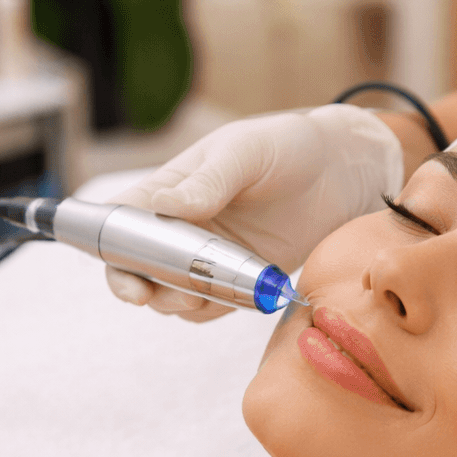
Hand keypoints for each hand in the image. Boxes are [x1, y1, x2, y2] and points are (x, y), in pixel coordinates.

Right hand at [104, 105, 403, 320]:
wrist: (343, 170)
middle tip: (174, 296)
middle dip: (145, 290)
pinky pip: (211, 304)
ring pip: (171, 292)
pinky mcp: (238, 276)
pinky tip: (235, 300)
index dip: (112, 254)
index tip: (128, 280)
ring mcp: (208, 254)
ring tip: (204, 296)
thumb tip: (161, 204)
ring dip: (179, 303)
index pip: (122, 223)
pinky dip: (212, 310)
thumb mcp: (246, 152)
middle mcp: (181, 225)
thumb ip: (207, 181)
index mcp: (169, 188)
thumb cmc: (288, 146)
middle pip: (138, 268)